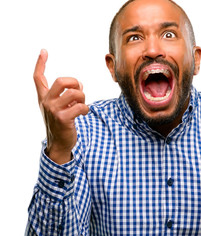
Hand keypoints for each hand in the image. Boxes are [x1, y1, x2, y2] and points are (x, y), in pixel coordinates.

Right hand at [33, 49, 88, 163]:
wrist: (60, 143)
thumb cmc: (62, 123)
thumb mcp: (60, 107)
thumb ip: (67, 95)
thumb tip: (80, 86)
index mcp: (44, 98)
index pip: (38, 78)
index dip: (41, 64)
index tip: (44, 51)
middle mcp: (46, 102)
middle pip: (61, 81)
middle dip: (75, 83)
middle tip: (79, 91)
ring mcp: (53, 110)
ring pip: (74, 93)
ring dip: (83, 98)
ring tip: (81, 105)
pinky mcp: (62, 118)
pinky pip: (80, 106)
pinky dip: (86, 109)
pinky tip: (83, 113)